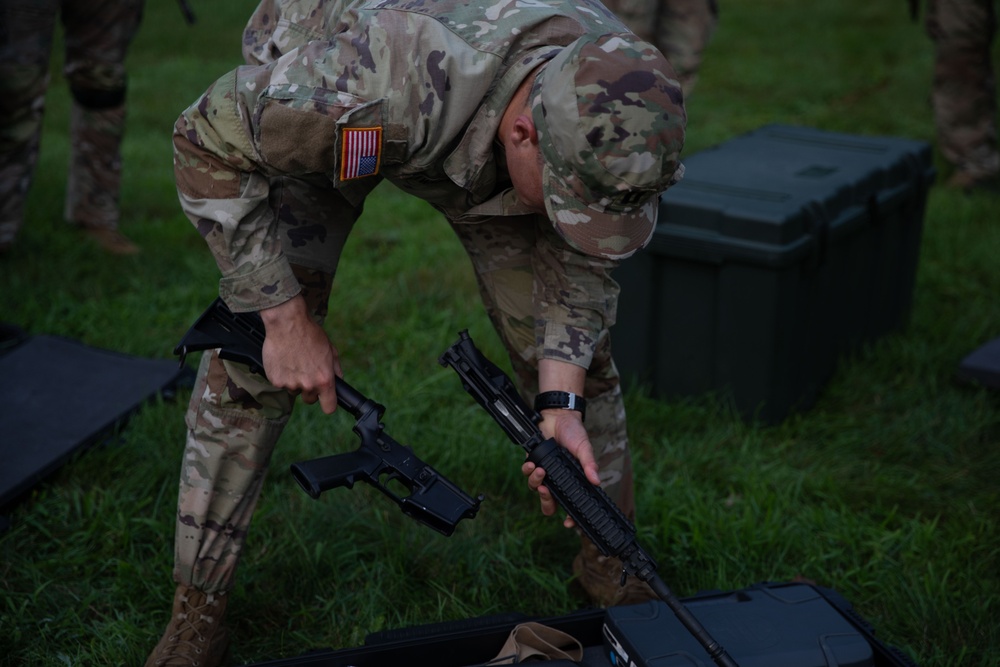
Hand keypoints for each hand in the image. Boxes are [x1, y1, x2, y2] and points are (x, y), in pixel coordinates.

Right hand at [259, 296, 341, 412]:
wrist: (287, 323)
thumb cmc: (310, 334)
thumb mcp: (331, 350)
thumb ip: (335, 369)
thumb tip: (338, 381)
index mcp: (324, 380)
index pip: (329, 407)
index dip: (328, 404)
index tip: (326, 401)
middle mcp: (308, 385)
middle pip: (309, 400)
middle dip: (310, 390)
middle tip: (307, 373)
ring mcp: (290, 384)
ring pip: (294, 390)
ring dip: (295, 381)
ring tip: (294, 361)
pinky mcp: (275, 380)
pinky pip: (281, 383)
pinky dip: (282, 375)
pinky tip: (284, 360)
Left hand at [521, 407, 599, 527]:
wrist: (558, 415)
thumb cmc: (574, 433)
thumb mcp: (584, 448)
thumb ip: (589, 464)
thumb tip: (596, 481)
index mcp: (572, 480)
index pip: (571, 504)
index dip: (569, 517)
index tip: (568, 523)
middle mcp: (557, 479)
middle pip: (549, 504)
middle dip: (546, 502)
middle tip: (546, 492)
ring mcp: (545, 472)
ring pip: (536, 489)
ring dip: (536, 482)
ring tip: (540, 471)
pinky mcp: (533, 462)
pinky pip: (527, 474)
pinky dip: (528, 471)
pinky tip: (532, 464)